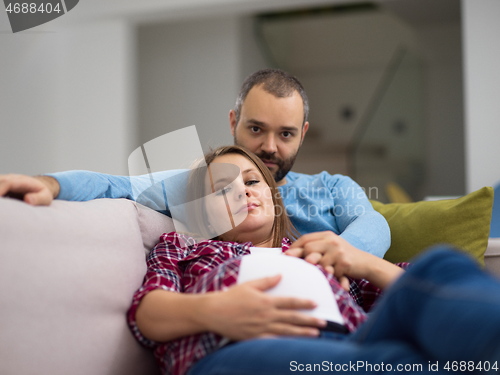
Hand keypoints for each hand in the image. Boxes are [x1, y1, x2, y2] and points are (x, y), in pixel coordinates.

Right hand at [0, 174, 59, 204]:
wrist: (38, 188)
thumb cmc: (42, 194)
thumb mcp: (46, 197)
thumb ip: (39, 199)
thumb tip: (28, 200)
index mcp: (21, 181)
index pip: (7, 183)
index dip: (0, 190)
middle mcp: (9, 179)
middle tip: (1, 208)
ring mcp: (2, 182)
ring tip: (2, 209)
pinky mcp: (0, 188)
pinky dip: (0, 199)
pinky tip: (2, 208)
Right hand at [200, 275, 325, 340]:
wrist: (214, 313)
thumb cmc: (230, 297)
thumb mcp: (249, 285)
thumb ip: (266, 281)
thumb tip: (280, 275)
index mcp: (266, 301)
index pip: (290, 302)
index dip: (304, 303)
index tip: (316, 303)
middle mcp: (266, 315)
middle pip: (292, 318)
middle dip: (309, 320)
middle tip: (324, 322)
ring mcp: (262, 328)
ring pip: (287, 331)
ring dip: (302, 332)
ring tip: (316, 333)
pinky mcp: (255, 338)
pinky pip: (274, 340)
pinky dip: (286, 342)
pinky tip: (295, 343)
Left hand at [286, 231, 401, 290]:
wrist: (366, 263)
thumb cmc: (343, 257)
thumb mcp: (330, 248)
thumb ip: (315, 248)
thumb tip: (290, 253)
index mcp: (327, 235)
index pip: (306, 238)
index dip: (294, 247)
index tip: (285, 255)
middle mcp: (332, 241)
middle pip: (309, 247)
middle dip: (298, 257)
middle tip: (292, 265)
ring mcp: (338, 251)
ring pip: (317, 260)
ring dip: (312, 268)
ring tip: (308, 272)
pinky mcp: (344, 262)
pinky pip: (329, 271)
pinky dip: (325, 276)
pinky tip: (324, 278)